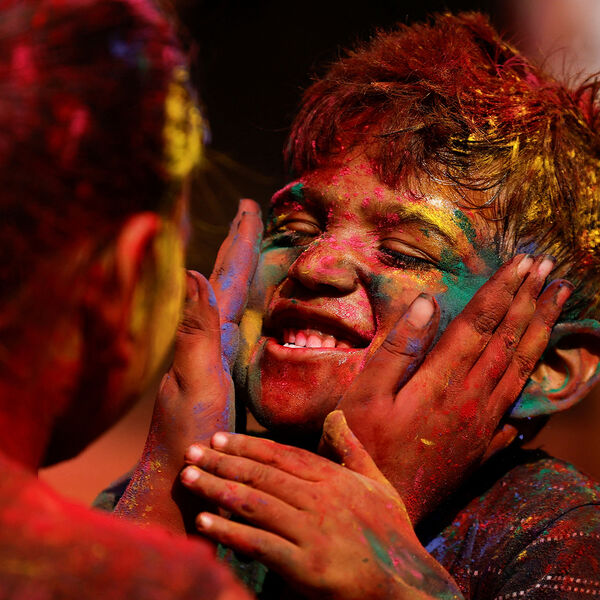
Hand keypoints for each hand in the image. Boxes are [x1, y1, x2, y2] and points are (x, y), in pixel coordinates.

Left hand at [115, 199, 261, 531]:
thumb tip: (195, 273)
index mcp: (205, 334)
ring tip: (248, 250)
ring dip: (241, 273)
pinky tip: (247, 311)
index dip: (239, 242)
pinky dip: (246, 311)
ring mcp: (216, 357)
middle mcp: (208, 340)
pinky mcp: (226, 378)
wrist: (185, 481)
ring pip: (232, 302)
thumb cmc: (190, 436)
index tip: (249, 207)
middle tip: (249, 214)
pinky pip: (239, 330)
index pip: (225, 276)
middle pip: (226, 281)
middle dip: (239, 247)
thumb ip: (195, 331)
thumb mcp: (194, 381)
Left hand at [180, 413, 464, 599]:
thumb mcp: (377, 485)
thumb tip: (338, 416)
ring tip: (188, 478)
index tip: (218, 438)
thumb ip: (352, 450)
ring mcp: (312, 532)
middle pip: (261, 474)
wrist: (406, 586)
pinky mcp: (305, 566)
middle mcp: (320, 499)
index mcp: (333, 479)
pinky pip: (259, 543)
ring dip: (217, 488)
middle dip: (222, 461)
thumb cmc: (390, 534)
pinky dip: (229, 532)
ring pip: (255, 503)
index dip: (246, 445)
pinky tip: (204, 523)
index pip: (281, 455)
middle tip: (191, 451)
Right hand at [335, 253, 572, 521]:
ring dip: (540, 330)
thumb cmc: (361, 446)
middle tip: (550, 268)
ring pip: (520, 368)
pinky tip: (544, 372)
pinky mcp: (484, 446)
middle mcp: (471, 399)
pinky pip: (520, 409)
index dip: (502, 290)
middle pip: (507, 340)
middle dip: (530, 300)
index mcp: (441, 382)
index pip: (479, 325)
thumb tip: (426, 302)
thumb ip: (398, 348)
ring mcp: (483, 425)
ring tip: (558, 302)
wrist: (380, 508)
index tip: (523, 261)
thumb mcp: (364, 394)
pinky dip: (535, 384)